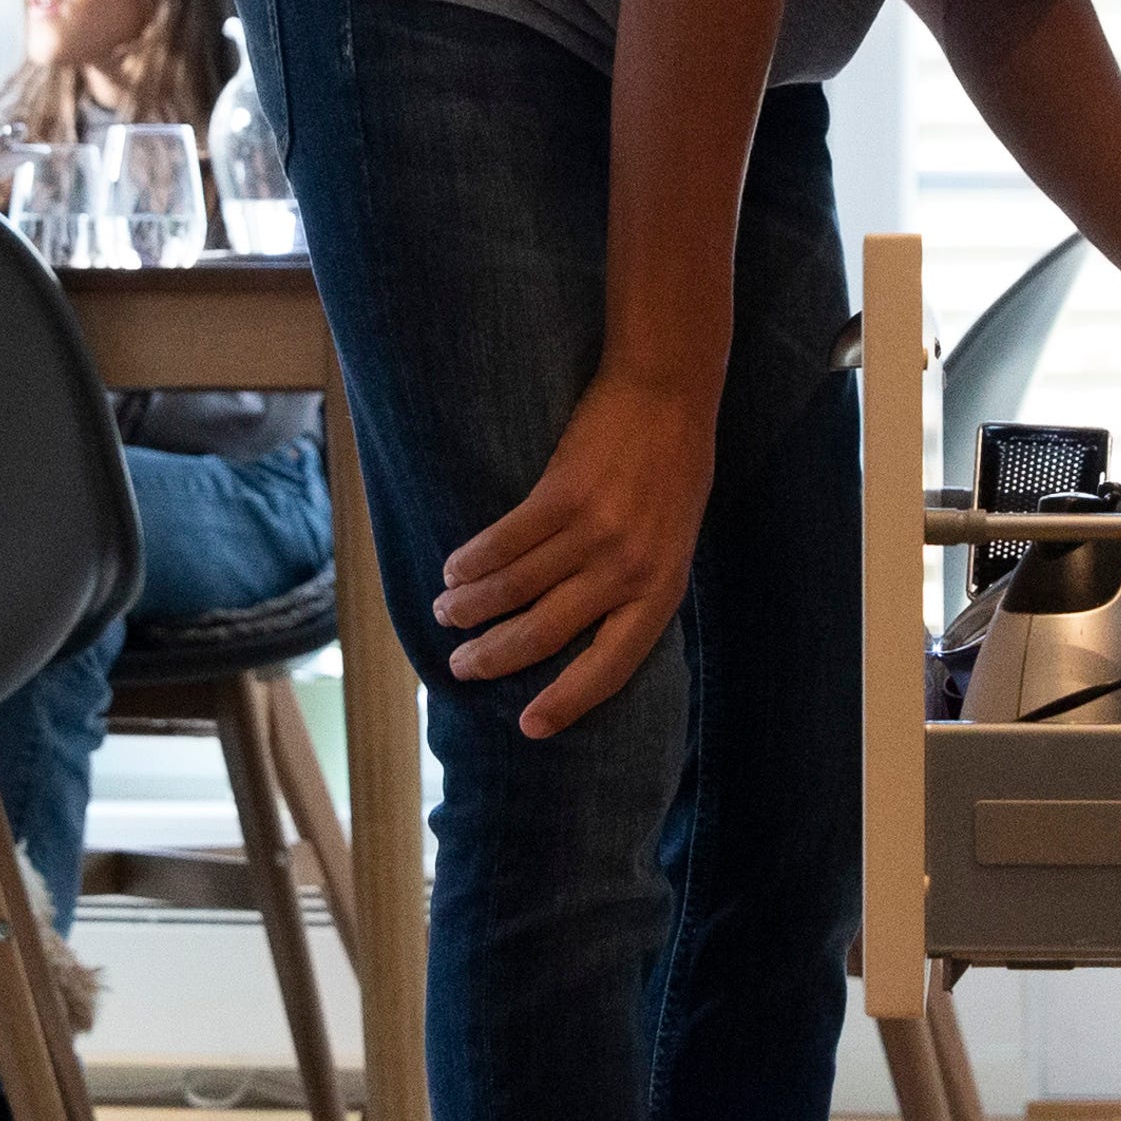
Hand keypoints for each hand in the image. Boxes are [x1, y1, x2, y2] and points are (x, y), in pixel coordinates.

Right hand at [435, 371, 720, 738]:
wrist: (669, 393)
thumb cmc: (673, 469)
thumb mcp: (673, 541)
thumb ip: (636, 587)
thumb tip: (585, 632)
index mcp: (660, 591)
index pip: (610, 668)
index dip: (566, 701)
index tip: (528, 726)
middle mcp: (628, 571)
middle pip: (545, 633)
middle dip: (494, 657)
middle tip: (460, 667)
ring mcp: (596, 534)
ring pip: (515, 589)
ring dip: (471, 608)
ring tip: (446, 615)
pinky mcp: (563, 495)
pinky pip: (504, 543)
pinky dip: (471, 563)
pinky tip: (453, 572)